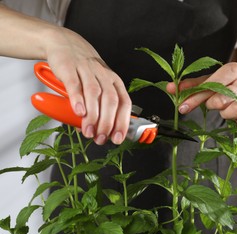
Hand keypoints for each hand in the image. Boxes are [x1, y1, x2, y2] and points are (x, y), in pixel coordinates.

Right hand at [44, 27, 131, 144]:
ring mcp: (87, 70)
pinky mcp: (69, 67)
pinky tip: (79, 112)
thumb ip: (98, 108)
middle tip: (100, 138)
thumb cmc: (84, 70)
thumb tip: (98, 132)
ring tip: (88, 132)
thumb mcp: (97, 86)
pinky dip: (78, 99)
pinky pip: (75, 84)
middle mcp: (103, 75)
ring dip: (92, 116)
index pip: (124, 103)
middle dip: (107, 123)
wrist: (64, 43)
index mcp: (114, 82)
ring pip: (94, 94)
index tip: (117, 138)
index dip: (122, 122)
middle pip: (111, 100)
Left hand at [167, 62, 236, 128]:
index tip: (182, 106)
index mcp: (233, 69)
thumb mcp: (209, 81)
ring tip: (225, 109)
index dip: (195, 96)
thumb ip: (190, 86)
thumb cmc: (227, 85)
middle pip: (221, 99)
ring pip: (235, 110)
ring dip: (225, 114)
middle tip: (212, 104)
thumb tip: (170, 88)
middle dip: (211, 105)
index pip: (211, 84)